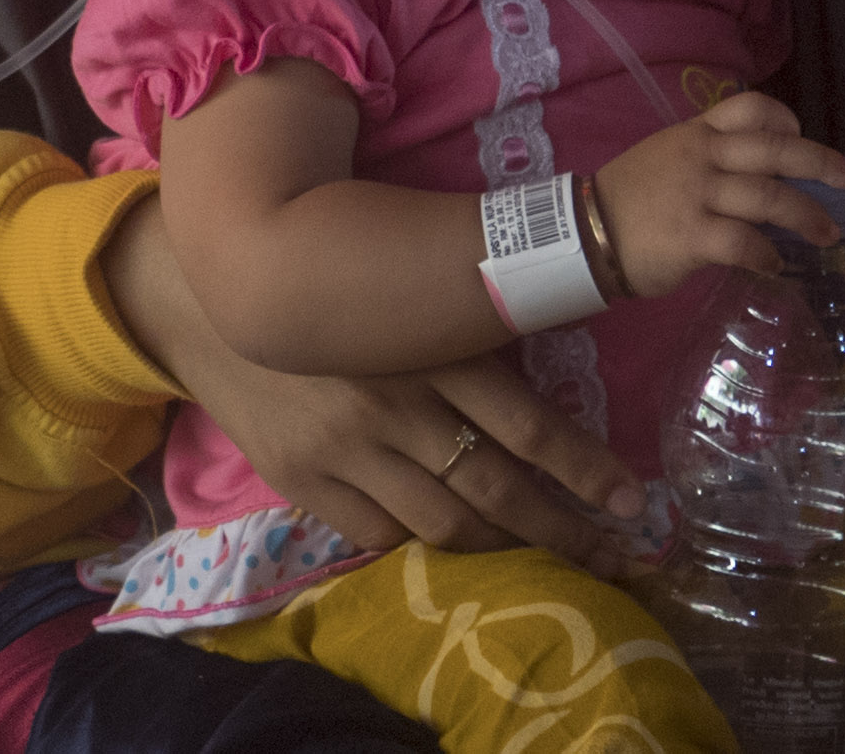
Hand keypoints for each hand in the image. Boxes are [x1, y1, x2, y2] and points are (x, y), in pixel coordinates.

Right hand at [102, 187, 646, 567]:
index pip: (528, 426)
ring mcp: (343, 447)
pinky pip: (379, 535)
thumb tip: (552, 395)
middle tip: (612, 556)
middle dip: (565, 531)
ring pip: (445, 523)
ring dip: (504, 547)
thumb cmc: (330, 287)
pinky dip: (421, 543)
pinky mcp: (301, 478)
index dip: (587, 472)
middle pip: (497, 488)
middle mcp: (390, 402)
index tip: (635, 503)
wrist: (210, 294)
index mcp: (426, 347)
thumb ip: (468, 340)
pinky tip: (448, 540)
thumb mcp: (407, 292)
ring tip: (541, 558)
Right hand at [589, 91, 844, 297]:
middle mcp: (701, 156)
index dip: (784, 120)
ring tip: (828, 235)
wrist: (585, 232)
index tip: (800, 136)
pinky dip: (767, 255)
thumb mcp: (668, 157)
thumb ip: (711, 160)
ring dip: (806, 216)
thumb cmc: (632, 198)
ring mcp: (697, 194)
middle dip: (821, 163)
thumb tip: (766, 179)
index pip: (749, 108)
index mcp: (696, 133)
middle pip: (774, 150)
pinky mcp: (691, 236)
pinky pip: (743, 243)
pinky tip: (774, 264)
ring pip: (768, 197)